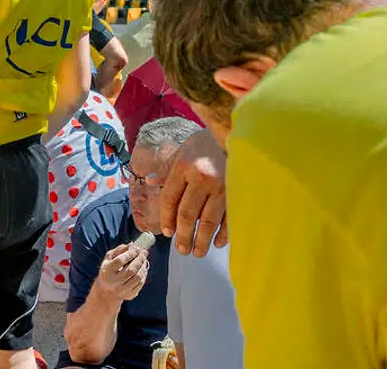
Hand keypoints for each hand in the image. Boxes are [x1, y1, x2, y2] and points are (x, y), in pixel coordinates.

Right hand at [96, 244, 148, 301]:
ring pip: (137, 277)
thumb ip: (119, 249)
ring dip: (143, 266)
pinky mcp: (129, 295)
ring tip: (144, 259)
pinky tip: (143, 268)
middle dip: (139, 259)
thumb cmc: (109, 270)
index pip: (120, 261)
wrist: (106, 291)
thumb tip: (132, 244)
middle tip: (144, 252)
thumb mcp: (109, 258)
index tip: (136, 248)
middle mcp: (114, 282)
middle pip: (131, 270)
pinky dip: (144, 274)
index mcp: (107, 271)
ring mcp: (122, 290)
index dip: (130, 253)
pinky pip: (140, 283)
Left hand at [159, 130, 227, 256]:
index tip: (167, 232)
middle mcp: (201, 178)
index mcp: (184, 167)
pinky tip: (218, 243)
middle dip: (183, 235)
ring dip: (201, 240)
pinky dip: (223, 233)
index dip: (166, 218)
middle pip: (187, 214)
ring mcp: (222, 187)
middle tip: (181, 250)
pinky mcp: (238, 192)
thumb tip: (149, 181)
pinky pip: (229, 218)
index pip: (170, 198)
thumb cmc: (206, 144)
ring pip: (208, 221)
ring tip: (196, 253)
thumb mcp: (182, 151)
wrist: (236, 133)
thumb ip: (166, 169)